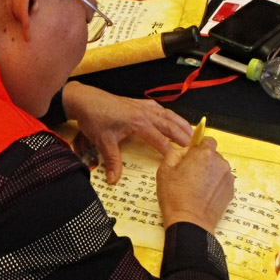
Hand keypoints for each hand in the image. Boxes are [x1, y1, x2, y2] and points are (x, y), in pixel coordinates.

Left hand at [62, 82, 192, 183]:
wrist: (84, 99)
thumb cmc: (94, 118)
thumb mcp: (103, 142)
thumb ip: (112, 161)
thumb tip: (113, 179)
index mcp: (138, 123)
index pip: (160, 140)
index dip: (171, 150)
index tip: (181, 159)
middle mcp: (144, 113)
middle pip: (169, 125)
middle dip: (183, 135)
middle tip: (195, 146)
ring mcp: (141, 106)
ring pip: (167, 114)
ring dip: (180, 123)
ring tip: (191, 131)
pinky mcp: (137, 103)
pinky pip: (158, 108)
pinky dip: (168, 113)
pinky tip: (171, 117)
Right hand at [157, 137, 234, 233]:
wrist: (190, 222)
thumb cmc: (175, 195)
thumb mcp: (165, 169)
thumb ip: (175, 153)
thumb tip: (185, 151)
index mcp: (204, 154)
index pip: (207, 140)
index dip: (199, 147)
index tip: (191, 156)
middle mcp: (220, 162)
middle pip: (213, 155)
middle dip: (203, 161)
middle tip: (190, 175)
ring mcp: (228, 178)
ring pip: (218, 169)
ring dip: (210, 173)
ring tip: (197, 187)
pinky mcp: (231, 191)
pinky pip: (222, 182)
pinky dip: (215, 185)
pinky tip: (204, 195)